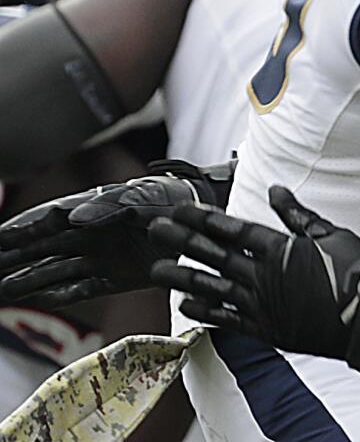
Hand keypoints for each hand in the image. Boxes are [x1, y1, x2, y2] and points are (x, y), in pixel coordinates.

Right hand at [0, 159, 232, 307]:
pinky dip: (57, 296)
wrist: (199, 222)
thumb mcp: (144, 199)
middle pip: (38, 249)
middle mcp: (87, 236)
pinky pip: (78, 289)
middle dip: (10, 259)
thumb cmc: (169, 200)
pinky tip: (36, 301)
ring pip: (52, 272)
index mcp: (90, 210)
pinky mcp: (113, 278)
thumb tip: (75, 217)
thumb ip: (110, 207)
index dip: (17, 231)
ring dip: (26, 281)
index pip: (43, 221)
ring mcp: (98, 258)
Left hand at [150, 187, 359, 395]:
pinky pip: (228, 318)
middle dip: (183, 240)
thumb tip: (275, 190)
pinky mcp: (266, 329)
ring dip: (183, 276)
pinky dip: (206, 310)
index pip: (232, 230)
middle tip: (156, 230)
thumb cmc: (357, 271)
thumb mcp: (331, 233)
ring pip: (213, 287)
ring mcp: (262, 304)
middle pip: (214, 255)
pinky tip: (185, 303)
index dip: (203, 219)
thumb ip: (298, 214)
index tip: (180, 210)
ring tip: (157, 268)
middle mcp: (264, 276)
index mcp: (280, 249)